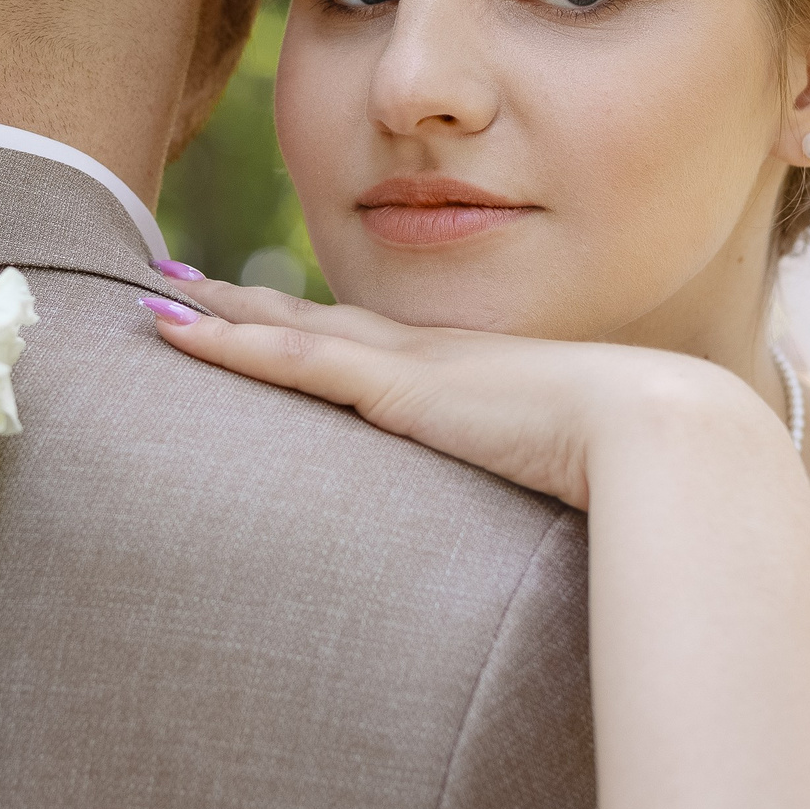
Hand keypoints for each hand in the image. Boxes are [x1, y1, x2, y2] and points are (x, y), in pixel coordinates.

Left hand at [143, 278, 768, 509]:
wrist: (662, 435)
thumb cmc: (633, 466)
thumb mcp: (566, 474)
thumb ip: (537, 485)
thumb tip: (542, 530)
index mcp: (464, 376)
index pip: (366, 343)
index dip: (306, 325)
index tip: (256, 314)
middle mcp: (427, 356)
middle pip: (310, 319)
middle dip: (238, 301)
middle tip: (168, 277)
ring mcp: (408, 366)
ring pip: (286, 327)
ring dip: (212, 312)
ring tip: (147, 293)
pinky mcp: (396, 388)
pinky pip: (292, 359)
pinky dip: (229, 342)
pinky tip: (175, 330)